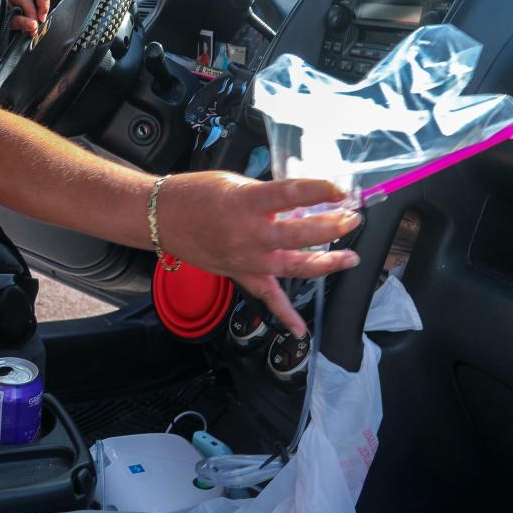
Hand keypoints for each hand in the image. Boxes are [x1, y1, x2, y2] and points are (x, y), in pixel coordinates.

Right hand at [156, 172, 361, 336]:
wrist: (160, 217)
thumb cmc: (194, 194)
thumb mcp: (234, 183)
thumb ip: (267, 196)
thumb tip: (298, 203)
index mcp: (246, 202)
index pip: (292, 194)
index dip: (321, 191)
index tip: (342, 190)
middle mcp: (249, 234)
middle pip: (301, 234)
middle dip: (333, 226)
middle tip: (352, 218)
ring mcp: (246, 259)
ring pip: (294, 266)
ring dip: (326, 264)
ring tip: (349, 258)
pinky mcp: (239, 275)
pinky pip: (266, 298)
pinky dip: (285, 316)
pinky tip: (301, 329)